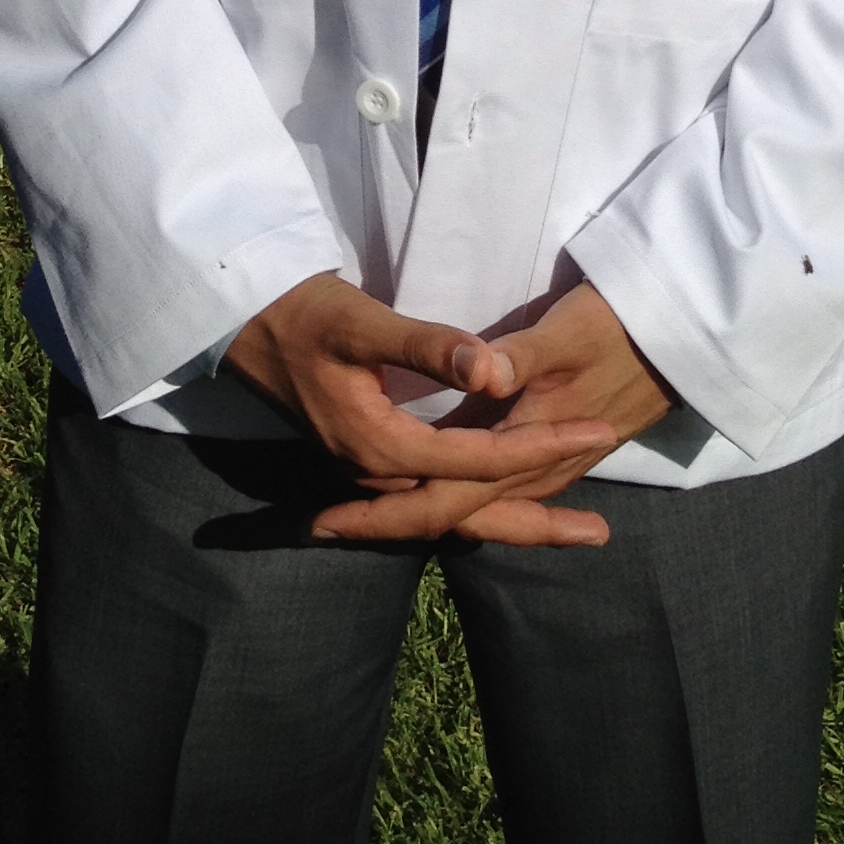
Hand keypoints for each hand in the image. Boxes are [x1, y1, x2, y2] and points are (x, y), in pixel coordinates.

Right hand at [225, 273, 616, 544]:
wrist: (241, 320)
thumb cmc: (301, 311)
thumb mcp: (360, 320)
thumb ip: (425, 345)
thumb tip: (489, 369)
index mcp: (381, 447)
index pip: (478, 458)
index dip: (541, 445)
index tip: (595, 430)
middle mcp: (378, 473)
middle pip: (469, 513)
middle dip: (538, 522)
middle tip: (602, 532)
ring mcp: (372, 473)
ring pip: (453, 512)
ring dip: (513, 519)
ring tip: (573, 528)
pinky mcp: (371, 460)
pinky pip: (435, 498)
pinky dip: (478, 504)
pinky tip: (508, 503)